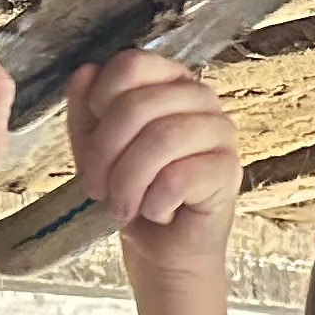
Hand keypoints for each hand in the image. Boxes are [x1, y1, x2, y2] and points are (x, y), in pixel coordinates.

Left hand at [66, 51, 239, 285]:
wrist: (163, 249)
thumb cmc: (132, 193)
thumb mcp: (95, 148)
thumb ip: (86, 110)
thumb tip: (84, 72)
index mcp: (169, 81)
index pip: (132, 65)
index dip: (99, 104)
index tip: (92, 143)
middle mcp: (200, 97)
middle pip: (139, 104)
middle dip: (105, 154)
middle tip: (98, 190)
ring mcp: (220, 131)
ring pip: (161, 139)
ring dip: (128, 183)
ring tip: (122, 207)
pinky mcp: (229, 169)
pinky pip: (179, 177)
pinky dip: (155, 203)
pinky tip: (158, 213)